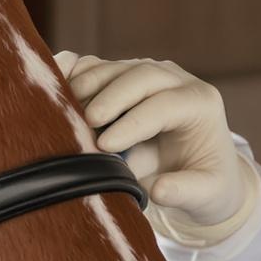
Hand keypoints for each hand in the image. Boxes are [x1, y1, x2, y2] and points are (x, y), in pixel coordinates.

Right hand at [54, 53, 260, 241]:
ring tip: (65, 110)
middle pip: (140, 74)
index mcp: (200, 104)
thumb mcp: (207, 195)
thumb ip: (186, 191)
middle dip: (111, 96)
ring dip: (86, 85)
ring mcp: (146, 73)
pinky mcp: (121, 76)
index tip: (107, 146)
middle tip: (87, 122)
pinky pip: (93, 65)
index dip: (135, 122)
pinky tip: (53, 83)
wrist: (201, 168)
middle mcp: (175, 80)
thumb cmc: (207, 182)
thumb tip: (159, 190)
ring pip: (113, 67)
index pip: (166, 104)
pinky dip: (71, 70)